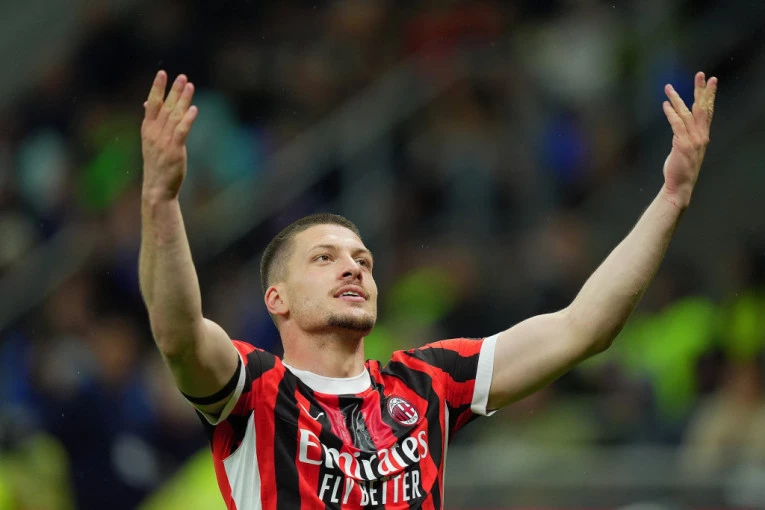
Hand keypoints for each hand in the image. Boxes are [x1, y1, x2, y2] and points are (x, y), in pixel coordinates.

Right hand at [141, 71, 197, 199]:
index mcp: (147, 129)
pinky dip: (187, 120)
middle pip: (165, 107)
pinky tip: (194, 109)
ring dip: (183, 100)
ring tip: (190, 86)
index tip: (162, 74)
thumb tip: (146, 103)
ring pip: (174, 116)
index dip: (157, 88)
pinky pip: (181, 132)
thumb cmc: (156, 164)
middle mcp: (154, 133)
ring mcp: (164, 142)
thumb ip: (151, 121)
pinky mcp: (174, 151)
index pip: (151, 104)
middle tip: (182, 76)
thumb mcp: (150, 140)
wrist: (157, 188)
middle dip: (173, 90)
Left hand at [660, 71, 717, 208]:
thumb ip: (686, 136)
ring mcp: (693, 139)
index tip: (710, 81)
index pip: (708, 111)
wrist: (680, 185)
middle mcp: (701, 135)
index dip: (709, 95)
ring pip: (686, 113)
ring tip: (669, 87)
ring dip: (677, 98)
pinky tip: (665, 104)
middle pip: (702, 107)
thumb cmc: (681, 168)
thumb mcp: (686, 149)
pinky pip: (676, 124)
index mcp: (704, 135)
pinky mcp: (682, 144)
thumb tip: (679, 126)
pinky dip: (671, 113)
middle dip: (701, 90)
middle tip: (702, 74)